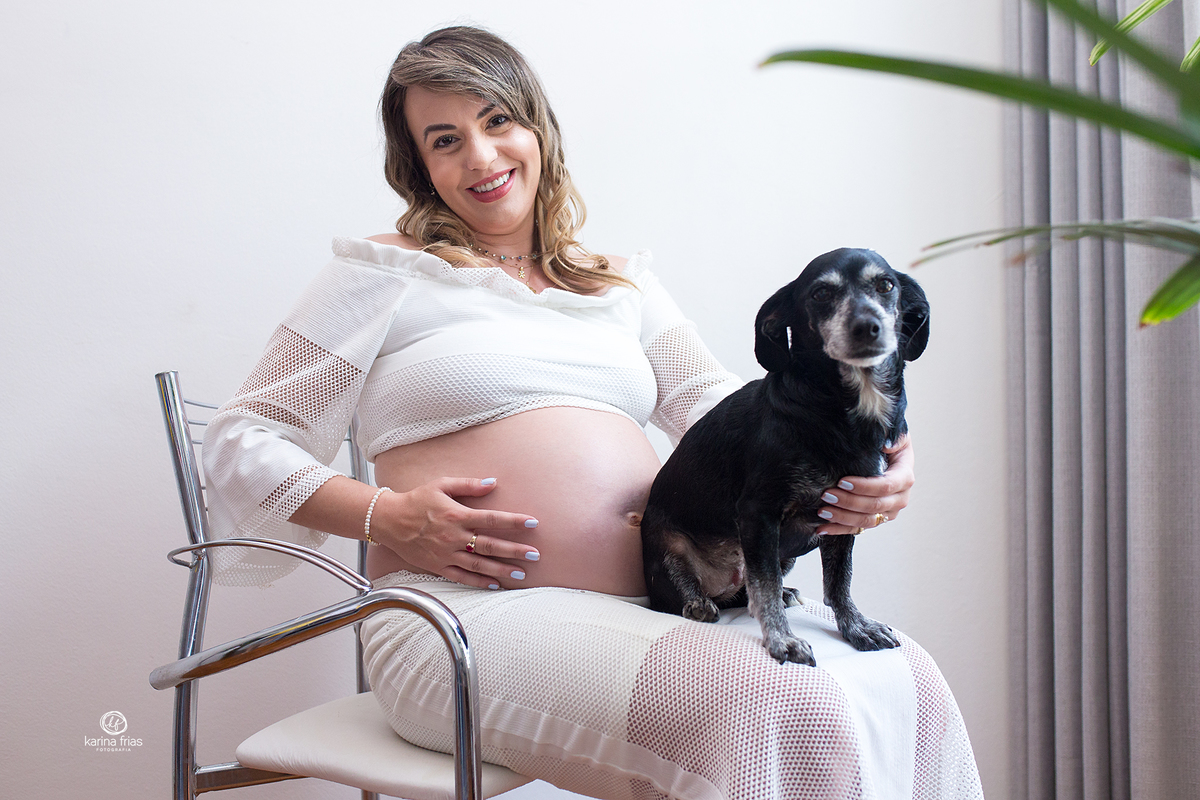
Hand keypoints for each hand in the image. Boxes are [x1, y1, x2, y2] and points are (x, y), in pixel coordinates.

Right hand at [373, 477, 539, 588]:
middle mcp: (453, 536)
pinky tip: (495, 584)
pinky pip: (461, 577)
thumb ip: (468, 485)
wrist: (388, 520)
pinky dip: (478, 582)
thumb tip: (493, 482)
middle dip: (515, 550)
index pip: (491, 519)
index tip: (533, 523)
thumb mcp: (441, 484)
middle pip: (490, 545)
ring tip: (522, 573)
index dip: (513, 521)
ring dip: (502, 569)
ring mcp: (445, 554)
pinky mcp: (437, 566)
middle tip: (536, 554)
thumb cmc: (417, 500)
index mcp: (456, 515)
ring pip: (479, 565)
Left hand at [816, 434, 913, 535]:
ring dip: (843, 518)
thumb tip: (887, 444)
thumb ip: (892, 437)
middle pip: (875, 506)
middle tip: (827, 494)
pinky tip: (821, 529)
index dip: (865, 486)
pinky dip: (838, 530)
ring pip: (866, 521)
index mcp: (904, 476)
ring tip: (822, 511)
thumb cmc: (887, 441)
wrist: (886, 454)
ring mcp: (887, 512)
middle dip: (849, 502)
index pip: (886, 486)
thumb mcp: (895, 434)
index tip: (842, 481)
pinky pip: (857, 529)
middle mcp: (899, 498)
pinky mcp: (874, 519)